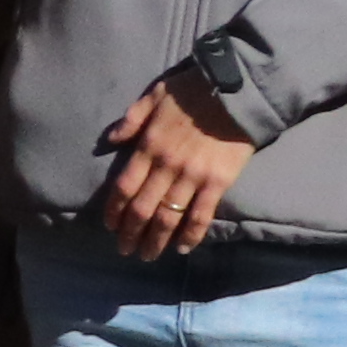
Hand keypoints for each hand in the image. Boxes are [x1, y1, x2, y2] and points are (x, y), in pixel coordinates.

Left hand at [94, 72, 258, 259]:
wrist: (236, 91)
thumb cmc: (192, 91)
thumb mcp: (154, 96)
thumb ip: (131, 120)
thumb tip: (110, 140)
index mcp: (148, 147)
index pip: (124, 187)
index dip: (114, 210)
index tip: (110, 227)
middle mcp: (166, 167)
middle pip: (143, 208)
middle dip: (130, 233)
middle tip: (124, 250)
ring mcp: (193, 177)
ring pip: (168, 217)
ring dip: (155, 240)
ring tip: (147, 255)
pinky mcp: (218, 183)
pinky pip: (201, 214)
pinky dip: (190, 234)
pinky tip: (181, 248)